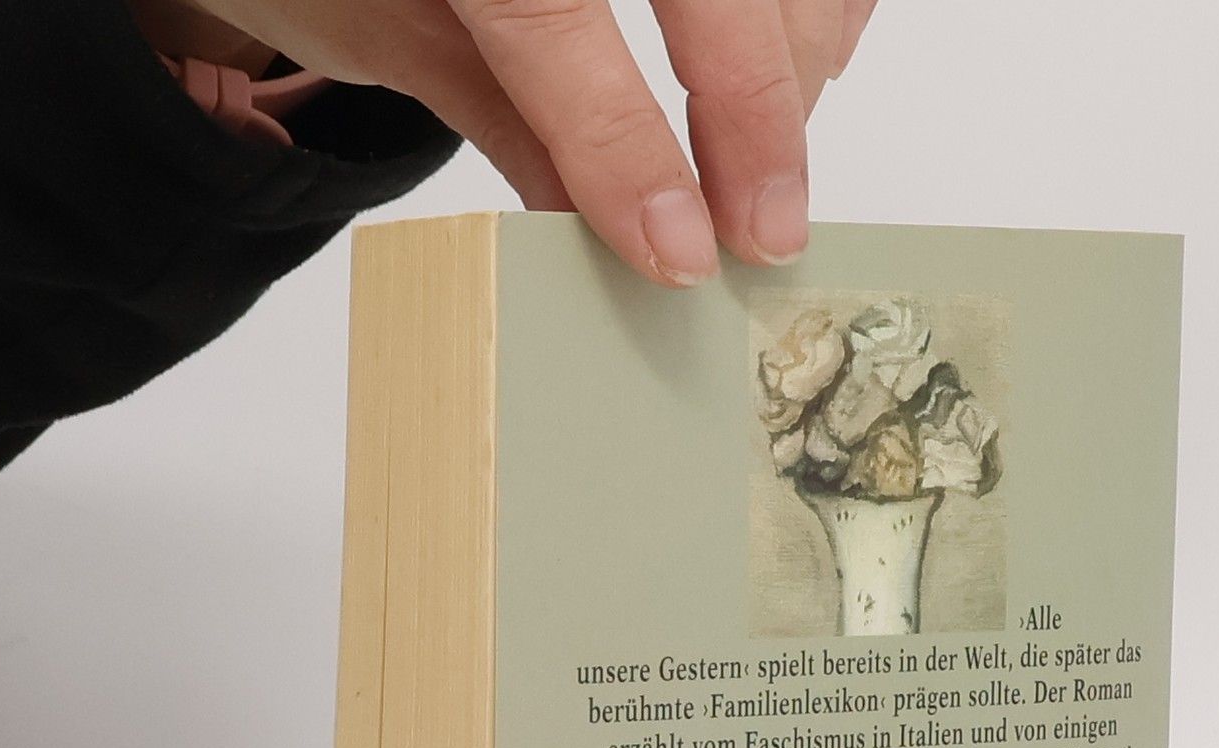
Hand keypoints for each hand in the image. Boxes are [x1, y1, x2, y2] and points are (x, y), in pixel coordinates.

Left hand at [168, 0, 880, 285]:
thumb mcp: (395, 33)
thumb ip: (508, 116)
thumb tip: (611, 234)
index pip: (549, 13)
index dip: (624, 142)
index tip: (679, 252)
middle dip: (755, 112)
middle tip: (765, 234)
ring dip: (797, 62)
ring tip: (771, 165)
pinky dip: (823, 5)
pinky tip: (808, 64)